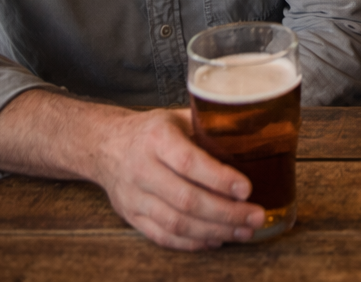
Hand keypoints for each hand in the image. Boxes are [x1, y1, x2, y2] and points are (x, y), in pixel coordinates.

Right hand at [88, 108, 267, 250]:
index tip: (247, 188)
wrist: (104, 146)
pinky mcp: (131, 216)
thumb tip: (256, 132)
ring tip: (244, 232)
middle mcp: (142, 169)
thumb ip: (209, 126)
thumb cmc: (150, 131)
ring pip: (176, 223)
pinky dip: (191, 243)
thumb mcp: (176, 118)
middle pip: (185, 199)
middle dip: (225, 212)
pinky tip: (216, 240)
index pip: (188, 163)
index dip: (219, 178)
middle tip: (255, 216)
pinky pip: (162, 236)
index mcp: (156, 139)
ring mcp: (134, 197)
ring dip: (214, 231)